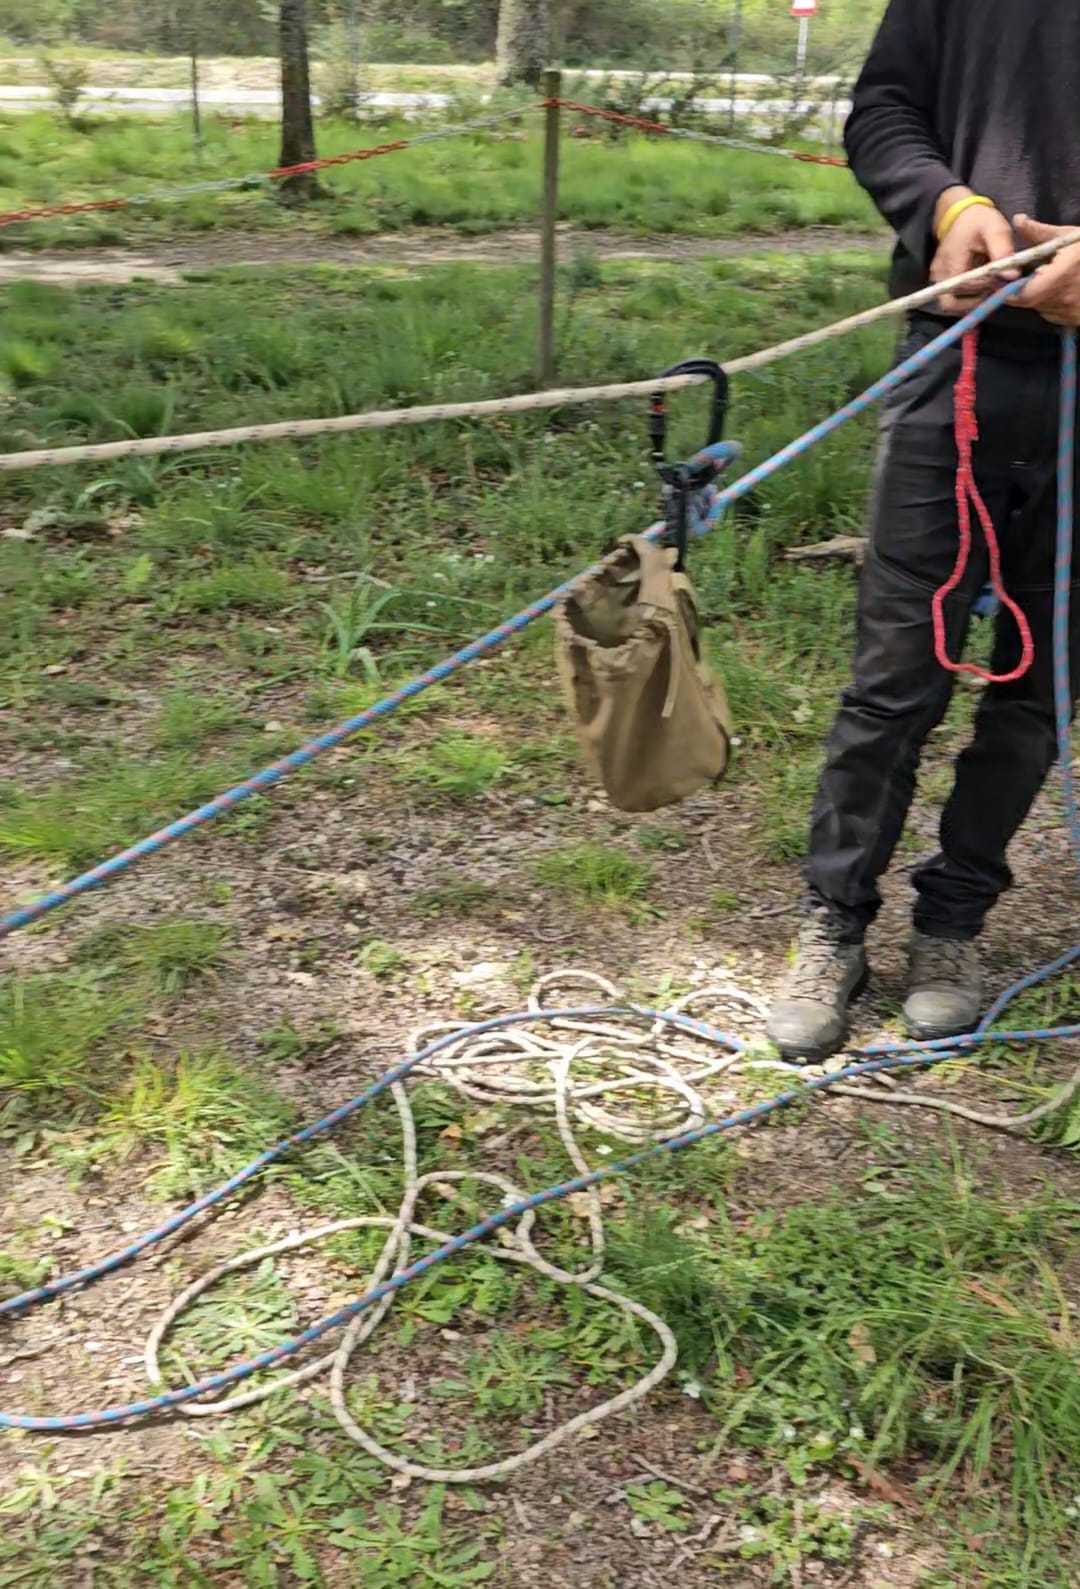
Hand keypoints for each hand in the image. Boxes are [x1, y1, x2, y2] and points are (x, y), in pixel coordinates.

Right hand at [930, 189, 1017, 313]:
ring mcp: (937, 281)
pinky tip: (982, 282)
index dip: (981, 292)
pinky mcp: (941, 282)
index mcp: (950, 263)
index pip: (960, 293)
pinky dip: (969, 295)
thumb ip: (1003, 251)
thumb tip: (1012, 276)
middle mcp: (938, 276)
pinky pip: (953, 298)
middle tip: (996, 284)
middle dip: (978, 297)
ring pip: (953, 304)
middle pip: (955, 303)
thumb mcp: (995, 229)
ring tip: (990, 282)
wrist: (962, 216)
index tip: (998, 281)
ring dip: (973, 298)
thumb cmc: (979, 221)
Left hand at [1013, 214, 1079, 324]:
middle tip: (1032, 273)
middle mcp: (1064, 298)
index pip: (1023, 295)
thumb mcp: (1070, 236)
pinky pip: (1055, 314)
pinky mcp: (1077, 321)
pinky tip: (1065, 288)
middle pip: (1030, 302)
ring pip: (1041, 308)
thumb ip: (1040, 232)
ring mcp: (1072, 313)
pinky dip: (1053, 304)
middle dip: (1025, 289)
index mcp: (1061, 276)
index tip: (1004, 280)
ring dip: (1040, 296)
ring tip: (1052, 278)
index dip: (1009, 290)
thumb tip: (1017, 220)